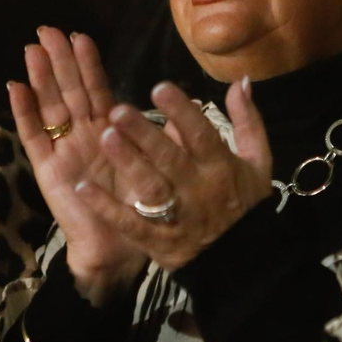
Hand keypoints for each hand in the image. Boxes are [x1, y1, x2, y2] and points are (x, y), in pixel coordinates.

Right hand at [9, 28, 145, 303]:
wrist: (118, 249)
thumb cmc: (139, 208)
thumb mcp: (156, 167)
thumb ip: (162, 138)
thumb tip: (178, 110)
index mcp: (108, 132)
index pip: (96, 90)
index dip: (88, 64)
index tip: (80, 36)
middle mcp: (82, 136)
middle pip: (68, 91)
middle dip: (58, 60)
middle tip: (47, 29)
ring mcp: (62, 150)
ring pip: (49, 106)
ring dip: (39, 78)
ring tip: (32, 49)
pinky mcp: (47, 170)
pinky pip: (32, 137)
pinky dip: (23, 112)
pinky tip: (15, 87)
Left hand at [75, 78, 272, 271]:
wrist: (242, 259)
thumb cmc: (245, 201)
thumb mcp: (258, 161)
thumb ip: (247, 121)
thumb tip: (240, 82)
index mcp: (221, 167)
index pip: (201, 135)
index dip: (182, 111)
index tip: (159, 88)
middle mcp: (197, 189)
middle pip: (169, 159)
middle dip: (144, 133)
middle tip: (119, 110)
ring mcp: (177, 217)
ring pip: (150, 188)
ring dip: (127, 163)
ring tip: (106, 137)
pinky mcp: (158, 241)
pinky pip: (130, 224)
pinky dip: (106, 207)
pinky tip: (83, 188)